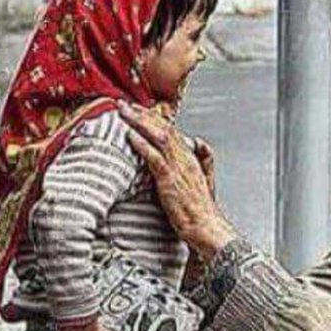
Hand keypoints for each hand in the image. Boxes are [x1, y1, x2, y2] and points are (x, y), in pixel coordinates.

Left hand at [118, 100, 235, 261]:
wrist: (206, 227)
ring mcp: (178, 168)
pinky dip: (142, 144)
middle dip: (142, 113)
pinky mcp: (170, 180)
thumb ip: (203, 158)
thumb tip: (199, 141)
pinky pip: (154, 157)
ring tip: (124, 112)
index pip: (171, 130)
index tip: (138, 109)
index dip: (153, 117)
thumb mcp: (206, 179)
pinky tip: (130, 135)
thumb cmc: (202, 209)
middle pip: (163, 128)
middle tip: (124, 104)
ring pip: (158, 136)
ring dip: (139, 122)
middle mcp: (185, 158)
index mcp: (192, 157)